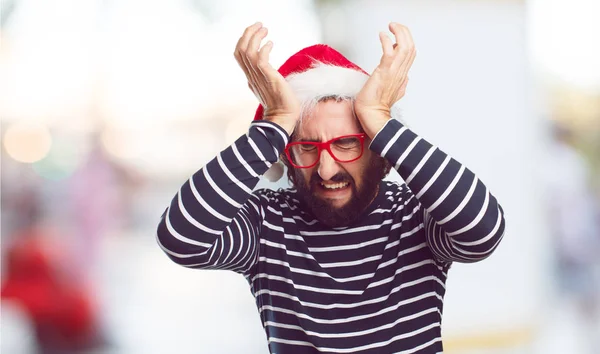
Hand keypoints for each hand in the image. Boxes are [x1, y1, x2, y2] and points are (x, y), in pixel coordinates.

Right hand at [234, 22, 300, 134]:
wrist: (284, 117)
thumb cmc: (280, 104)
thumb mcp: (267, 86)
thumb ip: (262, 75)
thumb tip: (262, 63)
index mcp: (250, 77)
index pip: (239, 54)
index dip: (244, 40)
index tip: (255, 31)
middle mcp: (251, 76)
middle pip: (240, 49)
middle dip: (248, 33)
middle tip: (260, 25)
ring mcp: (259, 77)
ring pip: (248, 51)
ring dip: (256, 37)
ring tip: (265, 30)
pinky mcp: (269, 77)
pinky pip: (260, 58)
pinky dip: (264, 48)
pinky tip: (271, 43)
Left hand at [354, 23, 415, 137]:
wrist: (372, 114)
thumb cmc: (377, 105)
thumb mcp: (395, 93)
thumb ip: (401, 84)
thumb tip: (405, 79)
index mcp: (403, 76)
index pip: (411, 54)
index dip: (407, 41)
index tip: (398, 35)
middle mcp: (401, 72)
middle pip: (411, 47)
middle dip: (405, 32)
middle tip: (395, 26)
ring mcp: (394, 72)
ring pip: (405, 47)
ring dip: (399, 33)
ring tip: (391, 26)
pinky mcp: (384, 72)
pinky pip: (390, 52)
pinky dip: (387, 40)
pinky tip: (383, 35)